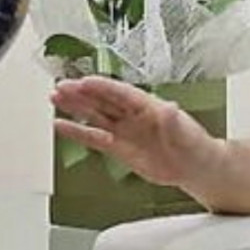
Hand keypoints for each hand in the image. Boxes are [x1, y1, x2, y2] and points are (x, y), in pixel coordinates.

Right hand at [50, 76, 218, 186]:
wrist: (194, 168)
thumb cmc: (194, 146)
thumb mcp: (186, 133)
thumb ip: (175, 121)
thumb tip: (170, 109)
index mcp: (148, 106)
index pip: (121, 94)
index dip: (103, 87)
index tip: (85, 81)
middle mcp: (132, 115)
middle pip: (102, 100)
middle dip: (81, 93)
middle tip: (61, 85)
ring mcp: (124, 130)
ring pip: (94, 115)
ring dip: (75, 106)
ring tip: (54, 98)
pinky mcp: (118, 147)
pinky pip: (94, 137)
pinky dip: (77, 131)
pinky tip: (61, 125)